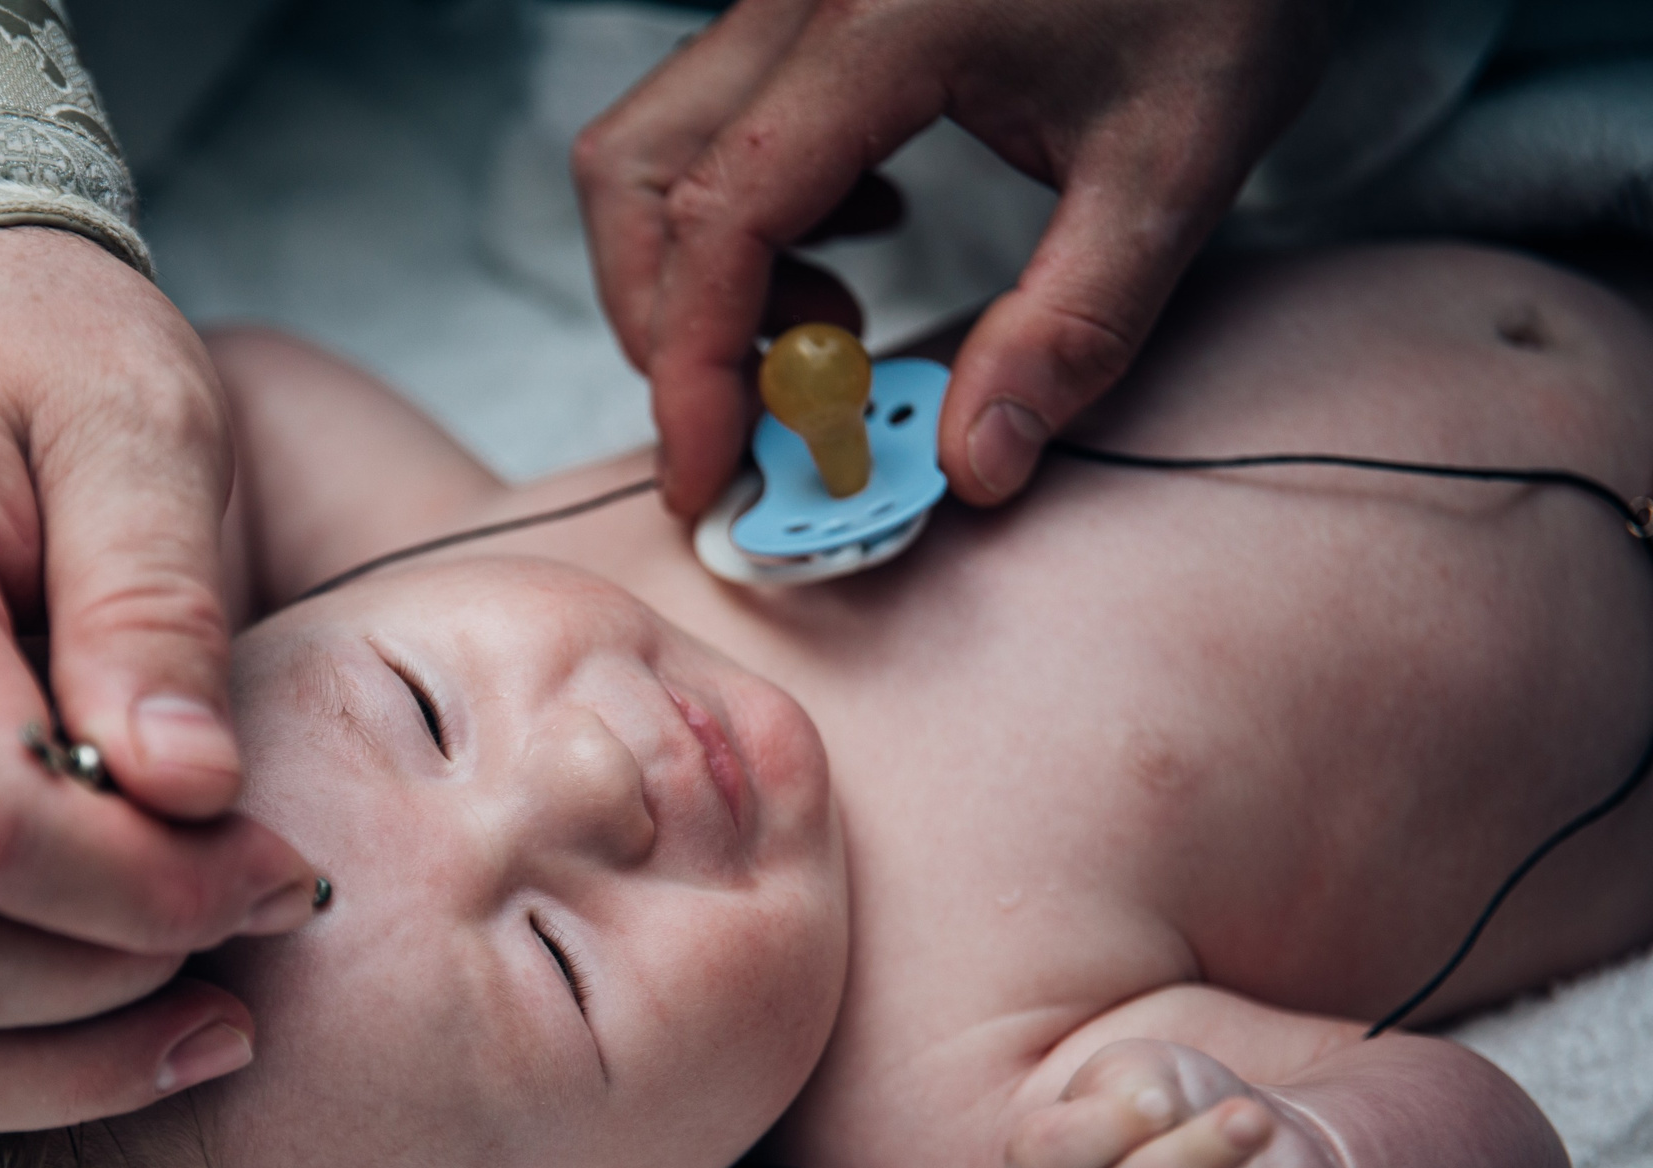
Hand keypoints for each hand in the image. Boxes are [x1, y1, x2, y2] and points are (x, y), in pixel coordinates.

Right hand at [0, 228, 317, 1138]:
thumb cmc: (41, 359)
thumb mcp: (140, 424)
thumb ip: (160, 603)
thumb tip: (190, 793)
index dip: (150, 886)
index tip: (284, 869)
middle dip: (119, 981)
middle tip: (265, 919)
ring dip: (54, 1064)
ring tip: (215, 1016)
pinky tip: (118, 1031)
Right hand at [571, 0, 1334, 513]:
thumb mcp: (1176, 162)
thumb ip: (1072, 325)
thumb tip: (974, 464)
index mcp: (875, 28)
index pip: (718, 222)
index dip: (694, 369)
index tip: (710, 476)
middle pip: (635, 176)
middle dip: (668, 325)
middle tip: (759, 422)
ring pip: (654, 144)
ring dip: (699, 271)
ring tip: (828, 331)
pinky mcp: (817, 3)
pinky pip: (718, 117)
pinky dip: (745, 210)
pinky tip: (860, 232)